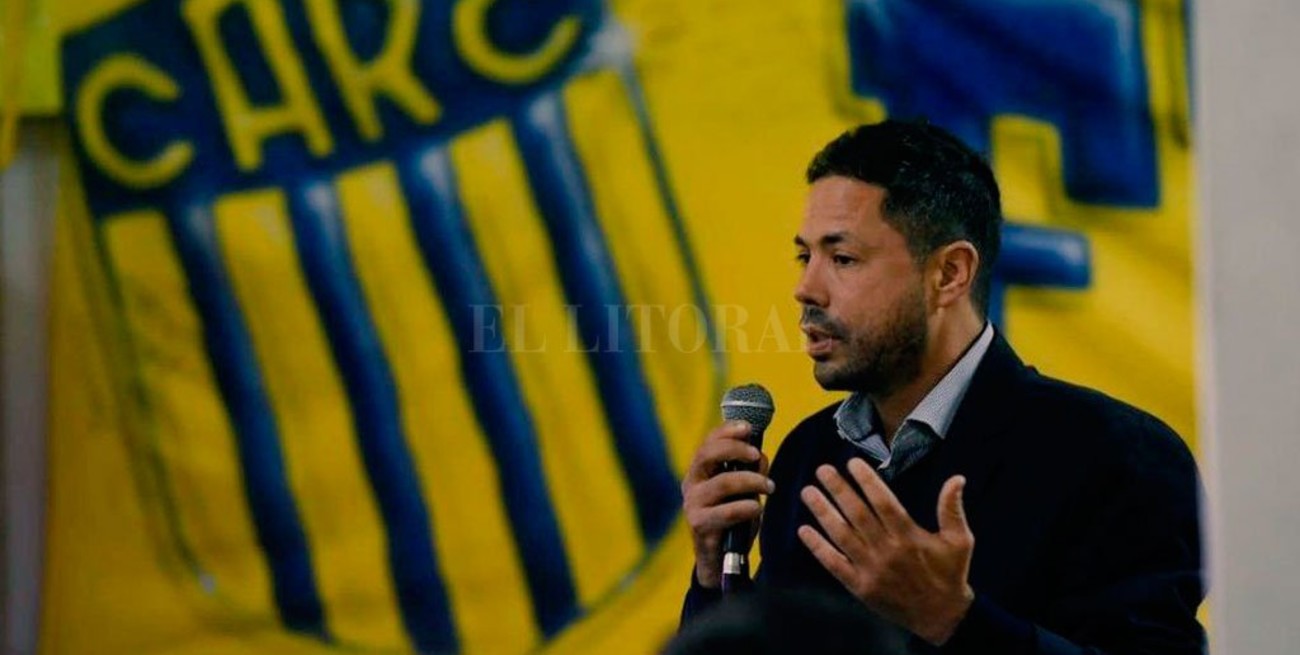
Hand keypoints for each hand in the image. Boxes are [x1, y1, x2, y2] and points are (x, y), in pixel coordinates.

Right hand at [681, 420, 773, 587]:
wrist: (720, 560)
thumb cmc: (733, 520)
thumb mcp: (743, 492)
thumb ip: (750, 472)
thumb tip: (760, 456)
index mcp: (700, 472)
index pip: (708, 443)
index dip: (726, 431)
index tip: (748, 428)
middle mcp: (691, 484)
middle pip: (707, 455)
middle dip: (735, 449)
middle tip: (757, 456)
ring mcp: (692, 505)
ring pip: (722, 483)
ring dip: (751, 481)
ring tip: (769, 487)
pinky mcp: (699, 526)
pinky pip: (725, 512)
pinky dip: (746, 507)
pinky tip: (757, 508)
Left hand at [798, 458, 974, 644]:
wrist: (941, 616)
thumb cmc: (950, 573)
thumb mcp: (960, 540)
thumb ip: (952, 509)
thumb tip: (957, 478)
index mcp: (909, 537)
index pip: (884, 502)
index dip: (867, 481)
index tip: (852, 462)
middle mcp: (887, 551)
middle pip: (857, 514)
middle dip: (838, 490)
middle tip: (822, 469)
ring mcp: (871, 570)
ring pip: (841, 536)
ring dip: (823, 512)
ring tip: (808, 492)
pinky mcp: (860, 587)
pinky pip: (834, 564)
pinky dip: (818, 547)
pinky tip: (804, 530)